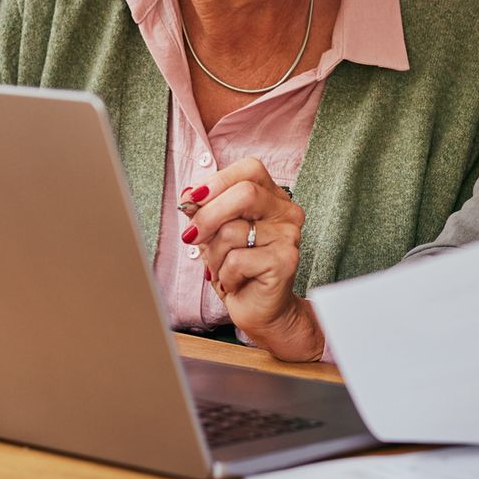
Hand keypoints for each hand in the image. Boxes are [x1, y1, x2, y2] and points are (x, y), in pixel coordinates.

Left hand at [182, 157, 322, 360]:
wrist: (260, 308)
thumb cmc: (239, 268)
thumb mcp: (216, 233)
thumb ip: (205, 210)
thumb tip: (189, 196)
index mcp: (272, 197)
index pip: (250, 170)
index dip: (218, 181)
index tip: (191, 198)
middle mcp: (287, 212)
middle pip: (244, 193)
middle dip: (208, 215)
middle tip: (190, 236)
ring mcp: (289, 236)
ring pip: (233, 231)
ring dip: (214, 255)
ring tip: (222, 269)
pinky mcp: (286, 261)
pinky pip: (237, 260)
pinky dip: (225, 275)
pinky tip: (234, 282)